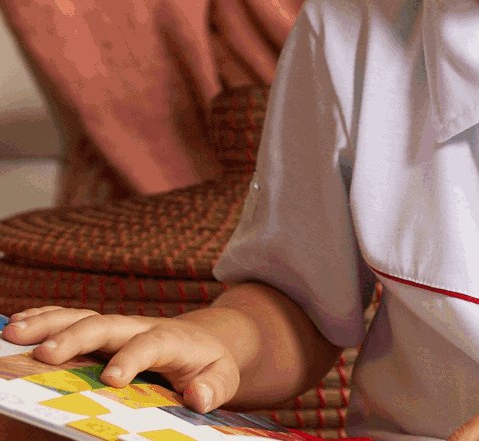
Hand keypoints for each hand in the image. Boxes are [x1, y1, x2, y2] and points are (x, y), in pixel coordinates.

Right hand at [2, 306, 238, 412]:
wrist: (206, 338)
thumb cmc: (209, 364)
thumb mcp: (223, 378)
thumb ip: (214, 388)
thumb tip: (197, 396)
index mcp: (170, 340)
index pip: (150, 344)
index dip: (131, 358)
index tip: (112, 378)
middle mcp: (139, 327)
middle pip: (105, 325)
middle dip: (75, 337)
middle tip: (43, 354)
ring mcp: (118, 327)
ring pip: (81, 317)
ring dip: (47, 323)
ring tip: (13, 333)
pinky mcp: (101, 331)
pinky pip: (70, 319)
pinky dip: (43, 318)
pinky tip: (17, 324)